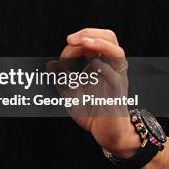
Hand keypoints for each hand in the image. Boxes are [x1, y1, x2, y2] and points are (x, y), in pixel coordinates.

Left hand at [59, 28, 139, 156]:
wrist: (108, 135)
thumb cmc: (93, 113)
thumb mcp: (71, 95)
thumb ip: (61, 80)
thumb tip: (51, 64)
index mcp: (101, 64)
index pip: (91, 42)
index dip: (74, 45)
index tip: (62, 58)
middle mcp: (111, 68)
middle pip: (110, 37)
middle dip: (89, 33)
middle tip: (71, 39)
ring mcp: (116, 79)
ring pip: (117, 52)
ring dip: (99, 43)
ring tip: (84, 42)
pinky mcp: (118, 94)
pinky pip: (115, 77)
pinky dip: (104, 68)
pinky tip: (92, 64)